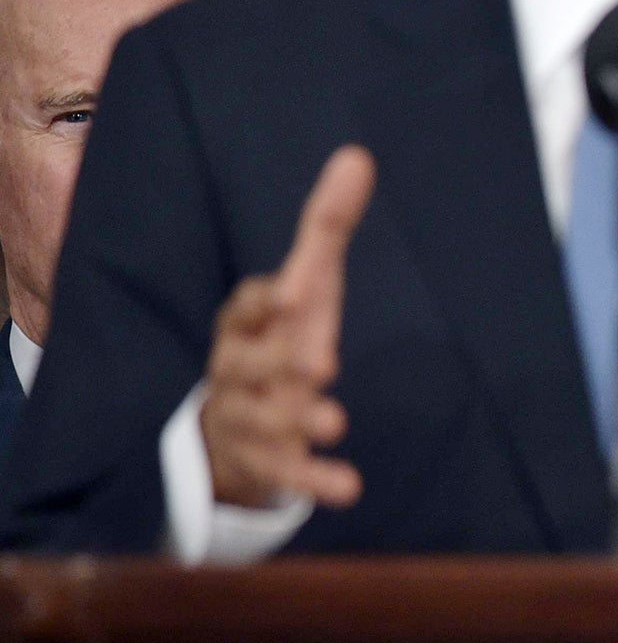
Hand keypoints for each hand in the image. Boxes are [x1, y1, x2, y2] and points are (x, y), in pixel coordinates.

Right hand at [199, 145, 374, 509]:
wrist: (234, 420)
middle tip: (321, 364)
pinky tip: (347, 488)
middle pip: (247, 365)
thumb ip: (327, 226)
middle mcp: (236, 368)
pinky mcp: (260, 462)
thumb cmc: (280, 334)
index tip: (294, 292)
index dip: (268, 300)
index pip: (248, 305)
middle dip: (280, 364)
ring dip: (295, 421)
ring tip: (333, 421)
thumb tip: (357, 155)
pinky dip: (310, 481)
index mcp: (246, 322)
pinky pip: (280, 474)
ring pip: (260, 420)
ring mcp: (244, 416)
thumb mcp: (306, 283)